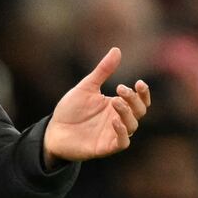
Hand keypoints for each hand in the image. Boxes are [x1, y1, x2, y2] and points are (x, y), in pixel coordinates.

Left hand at [42, 47, 150, 168]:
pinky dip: (122, 132)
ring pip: (132, 126)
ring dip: (127, 112)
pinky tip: (114, 120)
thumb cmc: (70, 109)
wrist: (53, 130)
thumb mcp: (87, 87)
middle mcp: (118, 120)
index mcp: (116, 105)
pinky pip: (122, 142)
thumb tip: (117, 49)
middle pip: (139, 111)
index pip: (139, 101)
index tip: (139, 83)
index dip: (143, 93)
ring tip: (115, 100)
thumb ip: (103, 71)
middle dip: (134, 99)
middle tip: (120, 89)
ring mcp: (112, 134)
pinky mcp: (105, 147)